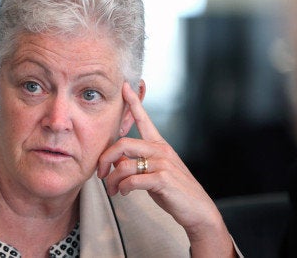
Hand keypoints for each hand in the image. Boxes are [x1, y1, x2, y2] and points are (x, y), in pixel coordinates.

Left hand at [97, 83, 235, 256]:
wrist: (197, 210)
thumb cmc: (174, 191)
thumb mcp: (155, 172)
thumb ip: (138, 163)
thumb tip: (115, 162)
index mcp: (160, 145)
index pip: (145, 119)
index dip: (133, 102)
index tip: (124, 87)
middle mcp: (161, 150)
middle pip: (123, 144)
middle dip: (105, 158)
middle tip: (100, 174)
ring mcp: (163, 164)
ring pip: (124, 165)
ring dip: (113, 180)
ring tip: (113, 190)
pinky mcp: (163, 179)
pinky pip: (132, 180)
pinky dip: (123, 188)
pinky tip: (125, 193)